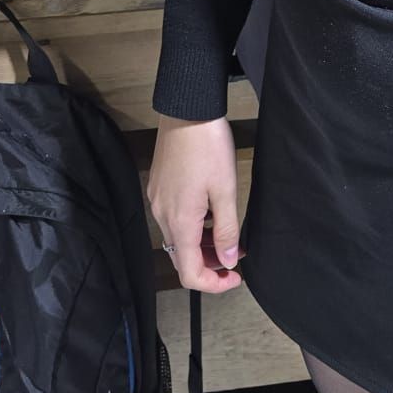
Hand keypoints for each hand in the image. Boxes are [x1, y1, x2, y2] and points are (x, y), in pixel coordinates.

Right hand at [147, 111, 248, 293]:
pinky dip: (193, 226)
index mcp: (179, 221)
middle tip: (235, 255)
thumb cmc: (208, 146)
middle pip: (182, 258)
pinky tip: (210, 212)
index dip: (214, 283)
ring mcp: (158, 200)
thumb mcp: (225, 190)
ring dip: (202, 244)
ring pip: (178, 238)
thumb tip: (226, 261)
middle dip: (210, 264)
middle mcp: (162, 215)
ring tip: (228, 234)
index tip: (235, 276)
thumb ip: (226, 230)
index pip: (189, 273)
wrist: (186, 109)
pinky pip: (173, 218)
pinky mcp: (159, 186)